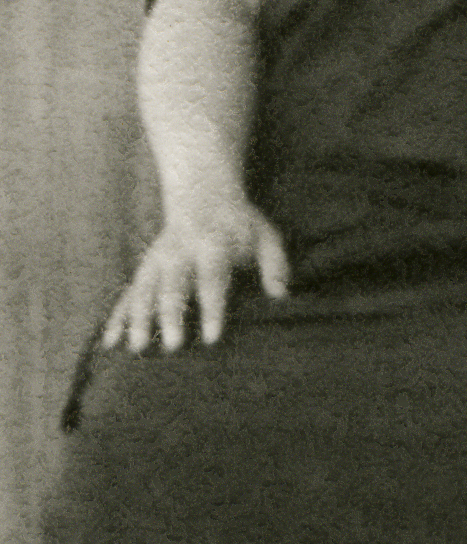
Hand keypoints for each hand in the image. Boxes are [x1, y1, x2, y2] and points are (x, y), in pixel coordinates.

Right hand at [104, 198, 289, 351]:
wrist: (203, 195)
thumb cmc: (240, 225)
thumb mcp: (265, 235)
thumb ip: (275, 264)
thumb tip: (280, 296)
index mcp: (212, 245)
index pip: (212, 280)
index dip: (211, 309)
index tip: (212, 338)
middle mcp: (179, 252)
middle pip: (172, 287)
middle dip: (170, 316)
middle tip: (172, 346)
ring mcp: (157, 260)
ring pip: (143, 290)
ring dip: (138, 319)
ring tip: (136, 348)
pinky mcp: (144, 268)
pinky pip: (127, 294)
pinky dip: (117, 317)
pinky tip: (109, 342)